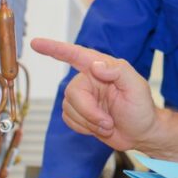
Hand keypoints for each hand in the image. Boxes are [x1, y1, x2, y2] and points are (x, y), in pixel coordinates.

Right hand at [31, 39, 159, 151]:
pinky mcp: (79, 113)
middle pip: (71, 93)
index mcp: (102, 67)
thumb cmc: (142, 108)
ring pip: (68, 108)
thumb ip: (118, 71)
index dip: (54, 48)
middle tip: (108, 122)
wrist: (141, 133)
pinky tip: (98, 127)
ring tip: (108, 124)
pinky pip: (68, 119)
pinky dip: (83, 127)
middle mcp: (89, 80)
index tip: (36, 43)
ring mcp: (83, 97)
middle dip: (88, 112)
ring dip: (89, 122)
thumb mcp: (136, 87)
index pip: (75, 55)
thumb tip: (95, 65)